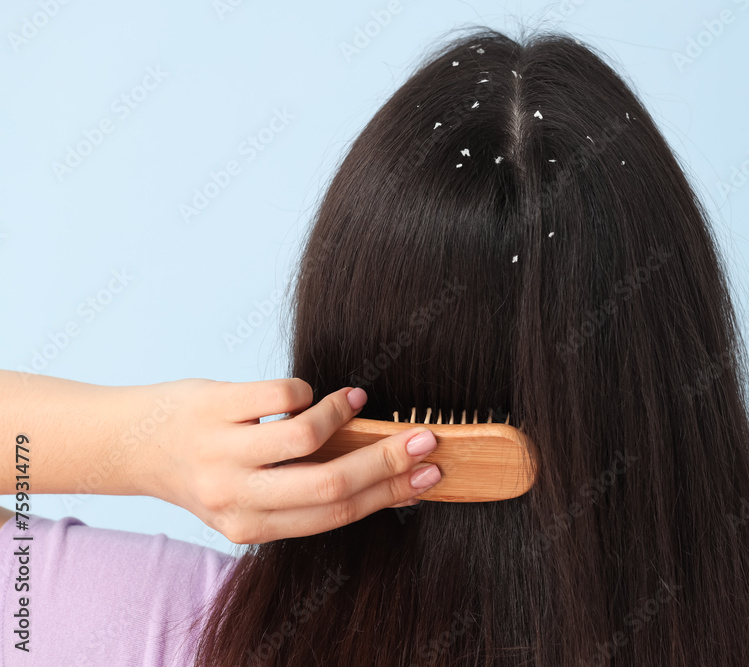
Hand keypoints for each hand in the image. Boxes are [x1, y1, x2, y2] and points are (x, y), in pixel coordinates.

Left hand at [129, 378, 440, 543]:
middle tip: (424, 438)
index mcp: (251, 527)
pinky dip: (308, 392)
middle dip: (387, 460)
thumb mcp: (253, 496)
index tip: (430, 474)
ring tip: (353, 402)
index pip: (336, 514)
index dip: (391, 493)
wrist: (135, 442)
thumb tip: (388, 478)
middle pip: (330, 484)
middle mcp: (234, 498)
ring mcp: (221, 452)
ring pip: (307, 437)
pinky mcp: (213, 407)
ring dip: (343, 415)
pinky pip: (283, 395)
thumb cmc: (207, 467)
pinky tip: (309, 394)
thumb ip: (308, 492)